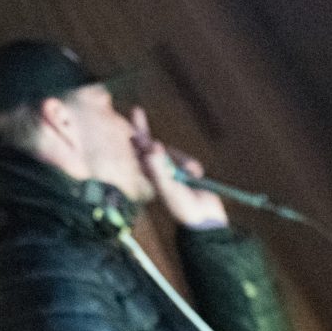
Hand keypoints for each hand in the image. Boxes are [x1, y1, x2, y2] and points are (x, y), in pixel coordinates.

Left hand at [131, 105, 227, 229]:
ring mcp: (169, 172)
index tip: (126, 119)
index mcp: (146, 175)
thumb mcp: (167, 188)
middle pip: (147, 147)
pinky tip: (197, 174)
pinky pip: (185, 162)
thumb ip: (158, 170)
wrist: (205, 218)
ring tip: (192, 171)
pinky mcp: (184, 174)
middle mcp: (154, 171)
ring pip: (170, 154)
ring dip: (180, 158)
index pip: (136, 152)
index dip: (132, 135)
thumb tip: (151, 150)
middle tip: (135, 111)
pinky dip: (191, 165)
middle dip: (144, 131)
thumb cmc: (182, 207)